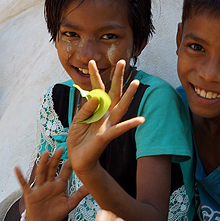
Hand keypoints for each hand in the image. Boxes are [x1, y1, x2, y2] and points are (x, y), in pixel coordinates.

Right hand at [15, 148, 88, 220]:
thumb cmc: (55, 213)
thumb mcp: (69, 204)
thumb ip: (79, 195)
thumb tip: (92, 187)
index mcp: (59, 185)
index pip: (65, 172)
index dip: (69, 164)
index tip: (75, 153)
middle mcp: (49, 183)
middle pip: (53, 169)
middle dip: (56, 159)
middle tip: (61, 149)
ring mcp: (39, 187)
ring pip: (41, 173)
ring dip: (43, 163)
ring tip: (45, 153)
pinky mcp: (30, 194)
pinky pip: (24, 184)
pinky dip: (20, 177)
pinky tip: (17, 168)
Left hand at [66, 59, 143, 175]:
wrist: (78, 158)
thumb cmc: (78, 139)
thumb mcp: (78, 120)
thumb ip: (86, 108)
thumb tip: (95, 94)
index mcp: (97, 109)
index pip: (97, 89)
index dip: (95, 76)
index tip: (91, 62)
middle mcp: (105, 114)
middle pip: (113, 93)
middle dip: (117, 78)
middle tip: (122, 61)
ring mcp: (108, 124)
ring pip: (121, 107)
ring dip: (129, 95)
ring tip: (136, 82)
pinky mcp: (107, 136)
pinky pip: (120, 129)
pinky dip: (131, 124)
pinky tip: (141, 119)